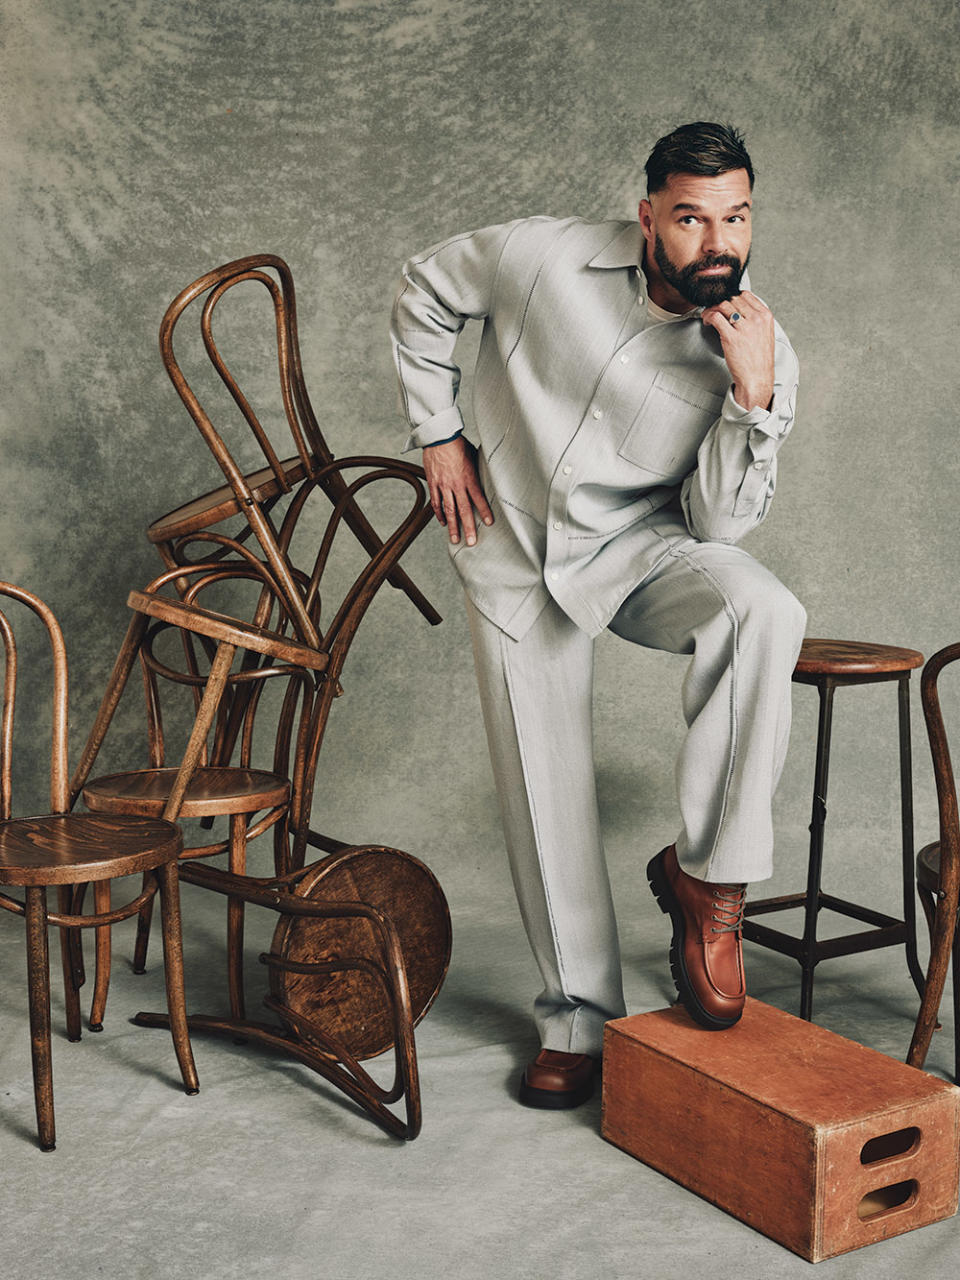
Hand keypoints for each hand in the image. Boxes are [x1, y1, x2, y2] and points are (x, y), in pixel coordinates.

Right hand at [422, 436, 493, 545]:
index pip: (479, 498)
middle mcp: (456, 484)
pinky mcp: (433, 483)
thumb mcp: (474, 456)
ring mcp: (443, 485)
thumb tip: (489, 477)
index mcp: (469, 477)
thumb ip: (479, 470)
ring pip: (449, 510)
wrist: (439, 436)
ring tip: (455, 539)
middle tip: (471, 542)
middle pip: (463, 510)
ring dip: (452, 526)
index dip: (485, 511)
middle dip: (468, 527)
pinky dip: (439, 514)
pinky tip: (443, 522)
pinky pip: (436, 502)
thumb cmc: (458, 444)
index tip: (489, 523)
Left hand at [701, 291, 774, 410]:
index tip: (724, 305)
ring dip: (712, 309)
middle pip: (732, 298)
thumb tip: (739, 308)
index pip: (745, 295)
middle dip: (720, 303)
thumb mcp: (765, 333)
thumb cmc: (759, 359)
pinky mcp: (731, 337)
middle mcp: (756, 319)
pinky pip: (715, 317)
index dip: (731, 297)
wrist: (757, 378)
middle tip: (713, 311)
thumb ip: (755, 319)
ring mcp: (744, 327)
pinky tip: (707, 322)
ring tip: (708, 317)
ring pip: (723, 305)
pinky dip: (708, 317)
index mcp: (765, 316)